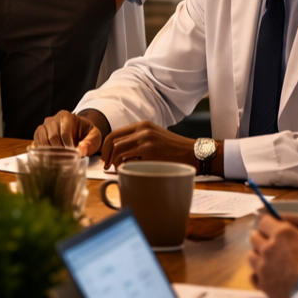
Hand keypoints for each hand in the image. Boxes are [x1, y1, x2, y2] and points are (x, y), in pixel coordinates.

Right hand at [34, 108, 109, 157]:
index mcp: (66, 116)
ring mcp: (43, 127)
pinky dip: (42, 153)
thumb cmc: (85, 134)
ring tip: (59, 162)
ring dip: (50, 153)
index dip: (69, 146)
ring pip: (42, 141)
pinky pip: (37, 144)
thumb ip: (90, 142)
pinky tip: (51, 160)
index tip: (73, 155)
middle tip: (67, 161)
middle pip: (52, 137)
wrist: (77, 132)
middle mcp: (52, 120)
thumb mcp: (94, 137)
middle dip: (60, 151)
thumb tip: (81, 150)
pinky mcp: (38, 135)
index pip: (65, 132)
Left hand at [100, 120, 221, 174]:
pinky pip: (128, 160)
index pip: (115, 133)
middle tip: (107, 165)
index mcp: (142, 125)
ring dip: (114, 162)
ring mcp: (145, 140)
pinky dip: (123, 167)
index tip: (105, 157)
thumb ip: (139, 139)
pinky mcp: (149, 152)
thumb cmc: (174, 148)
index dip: (106, 146)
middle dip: (106, 155)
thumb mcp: (155, 136)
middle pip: (112, 141)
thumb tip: (120, 151)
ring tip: (116, 170)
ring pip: (118, 151)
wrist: (192, 152)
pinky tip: (126, 172)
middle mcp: (142, 130)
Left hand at [247, 214, 297, 297]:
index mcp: (282, 234)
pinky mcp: (262, 283)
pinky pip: (253, 276)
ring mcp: (262, 266)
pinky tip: (267, 275)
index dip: (269, 222)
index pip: (264, 221)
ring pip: (250, 255)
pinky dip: (258, 274)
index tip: (273, 226)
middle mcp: (268, 248)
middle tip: (270, 242)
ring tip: (268, 259)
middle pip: (254, 237)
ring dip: (258, 255)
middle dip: (261, 237)